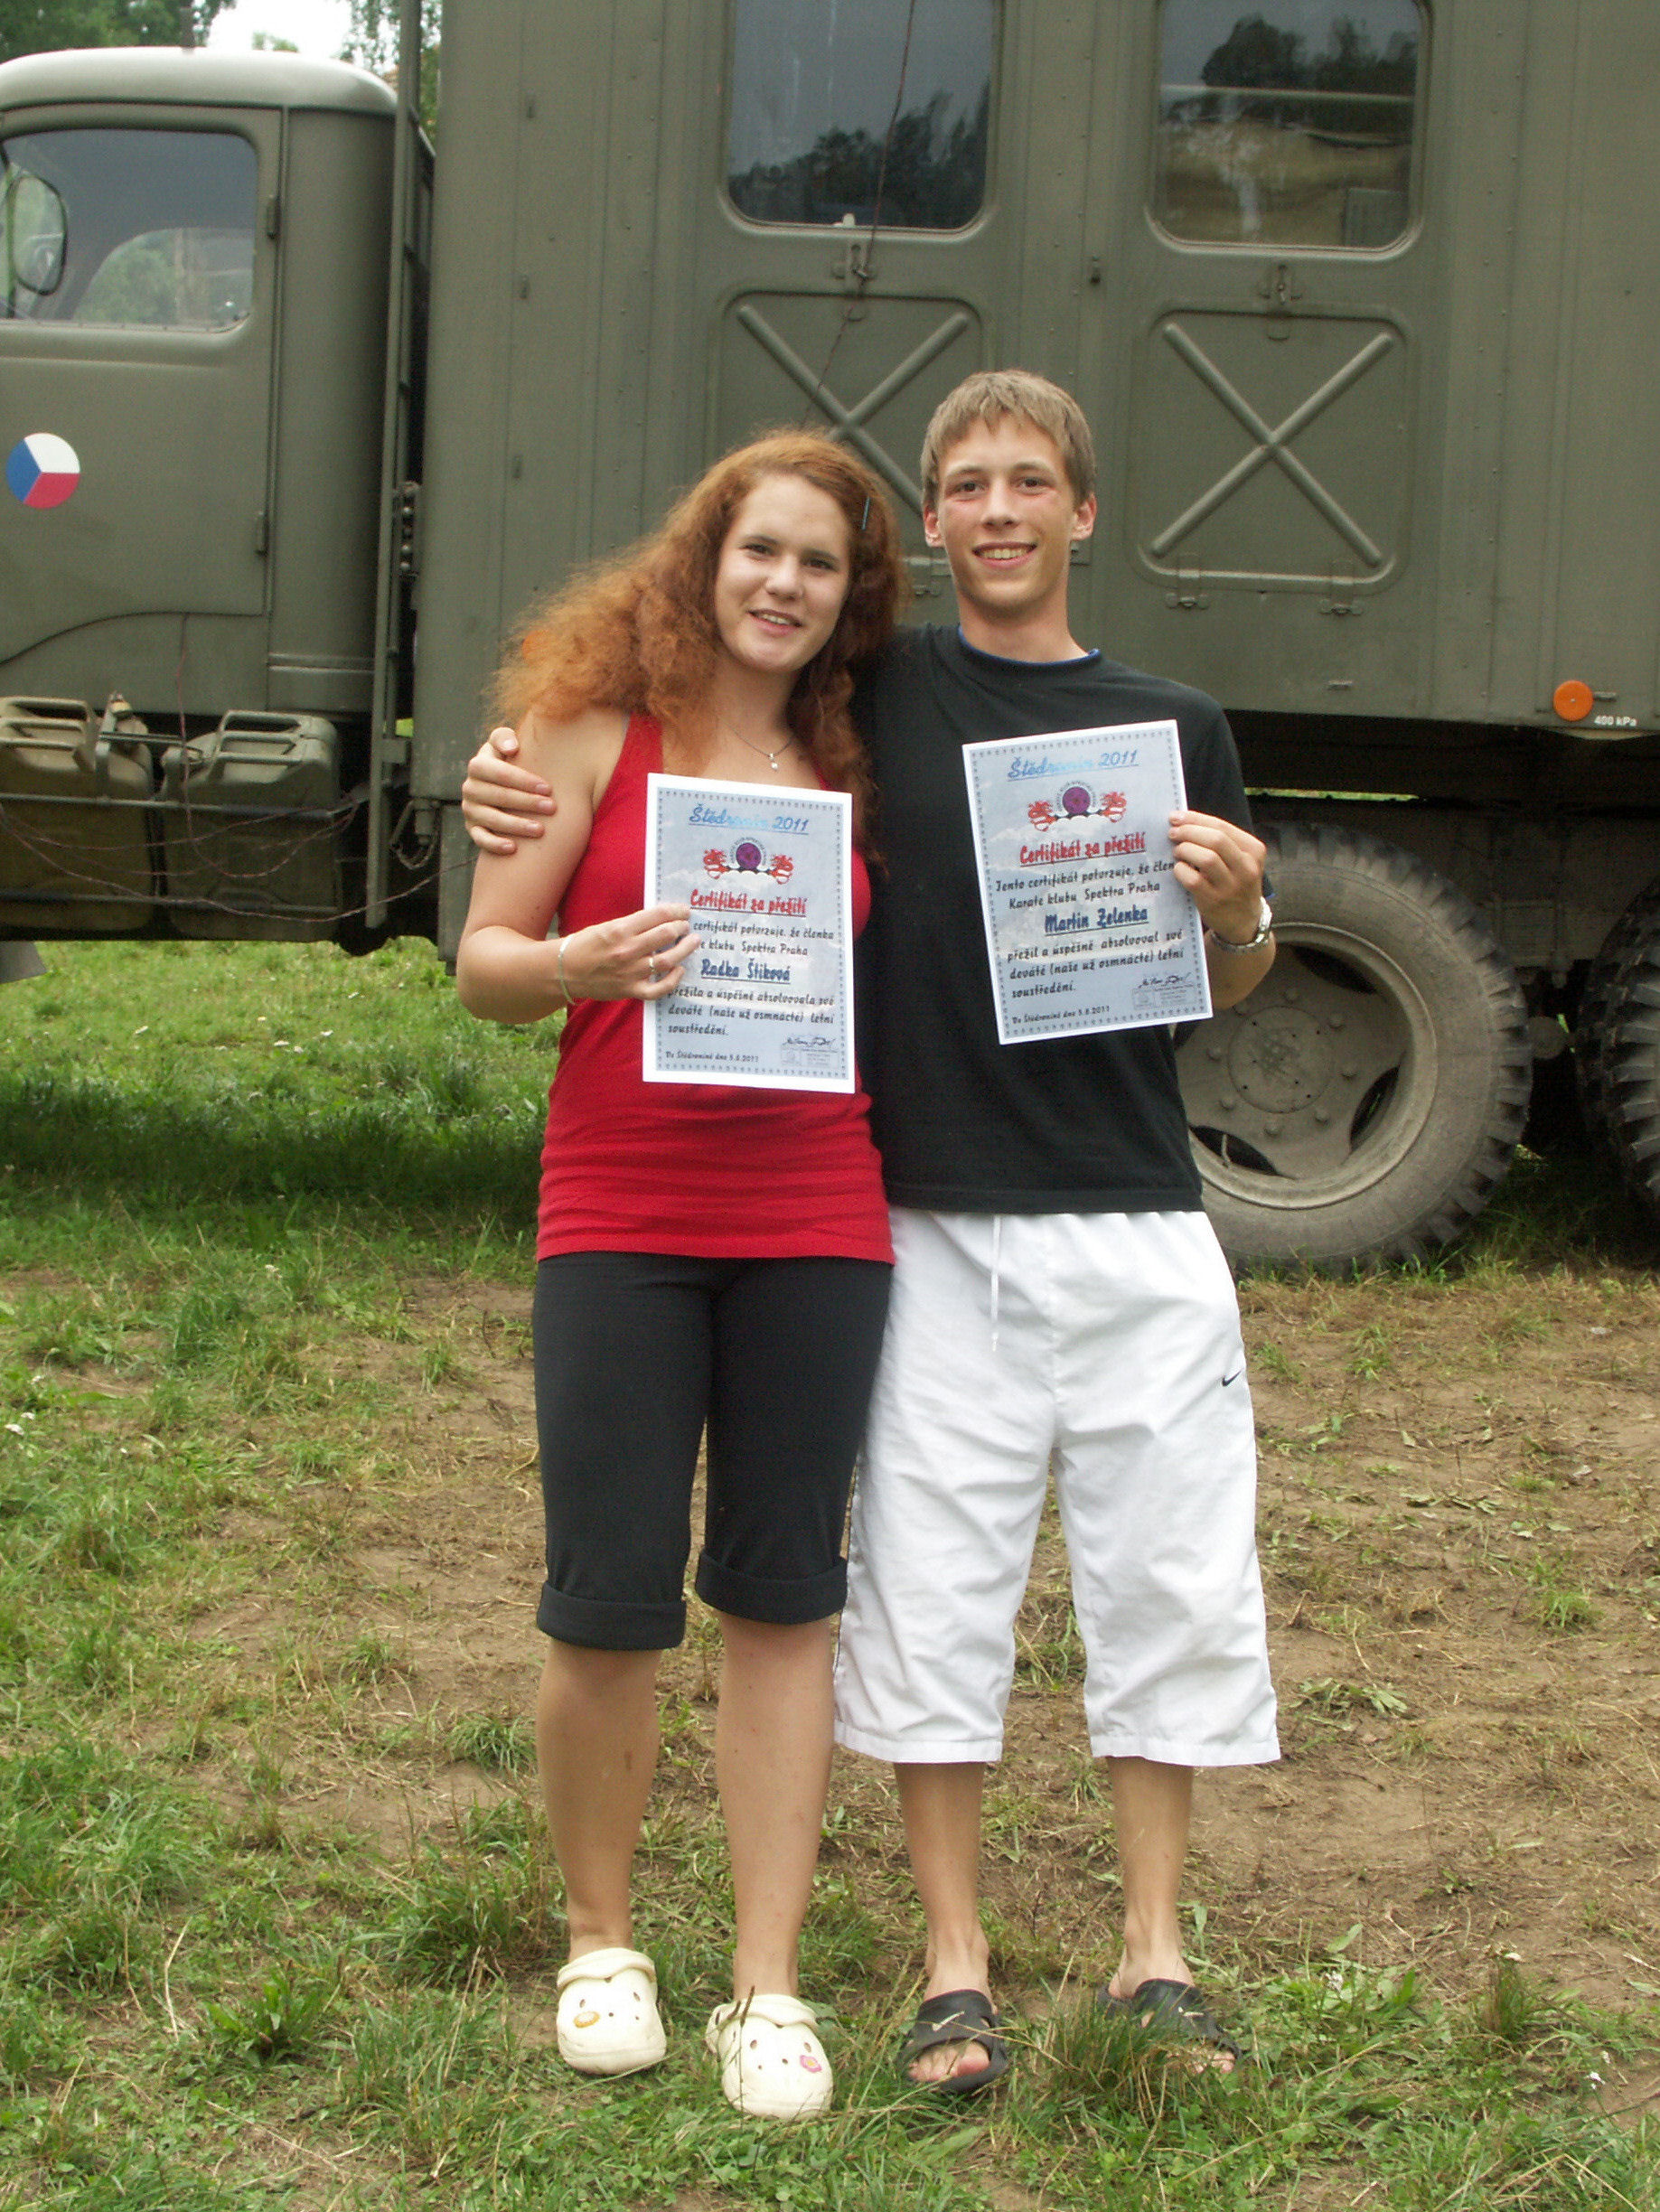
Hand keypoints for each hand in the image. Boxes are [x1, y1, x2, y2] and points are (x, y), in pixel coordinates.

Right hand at [461, 726, 554, 853]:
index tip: (548, 788)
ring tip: (540, 830)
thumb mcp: (505, 744)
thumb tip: (513, 748)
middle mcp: (470, 787)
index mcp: (478, 765)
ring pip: (492, 819)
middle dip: (527, 802)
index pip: (499, 773)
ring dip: (516, 825)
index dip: (523, 780)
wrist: (499, 783)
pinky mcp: (472, 828)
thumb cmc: (511, 761)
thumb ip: (505, 737)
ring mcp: (470, 809)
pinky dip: (495, 844)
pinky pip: (481, 839)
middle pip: (498, 796)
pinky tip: (513, 848)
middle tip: (552, 808)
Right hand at [561, 904, 699, 1000]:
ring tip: (693, 941)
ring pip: (667, 960)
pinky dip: (673, 980)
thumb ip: (632, 924)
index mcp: (620, 929)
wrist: (563, 971)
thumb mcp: (606, 926)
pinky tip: (679, 970)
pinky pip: (658, 989)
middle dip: (682, 927)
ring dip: (685, 949)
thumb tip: (660, 920)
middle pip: (666, 935)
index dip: (675, 911)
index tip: (683, 910)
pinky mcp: (629, 990)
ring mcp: (630, 972)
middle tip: (687, 925)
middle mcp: (627, 950)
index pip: (657, 915)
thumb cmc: (584, 945)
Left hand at [1168, 811, 1266, 943]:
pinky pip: (1194, 880)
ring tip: (1177, 851)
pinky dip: (1181, 871)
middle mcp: (1247, 867)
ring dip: (1185, 850)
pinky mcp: (1215, 901)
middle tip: (1173, 833)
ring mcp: (1232, 886)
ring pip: (1206, 858)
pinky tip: (1178, 869)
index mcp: (1254, 850)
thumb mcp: (1240, 860)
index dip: (1195, 819)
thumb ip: (1221, 842)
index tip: (1176, 817)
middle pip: (1216, 839)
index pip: (1222, 826)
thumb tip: (1184, 822)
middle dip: (1189, 832)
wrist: (1244, 921)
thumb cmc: (1235, 883)